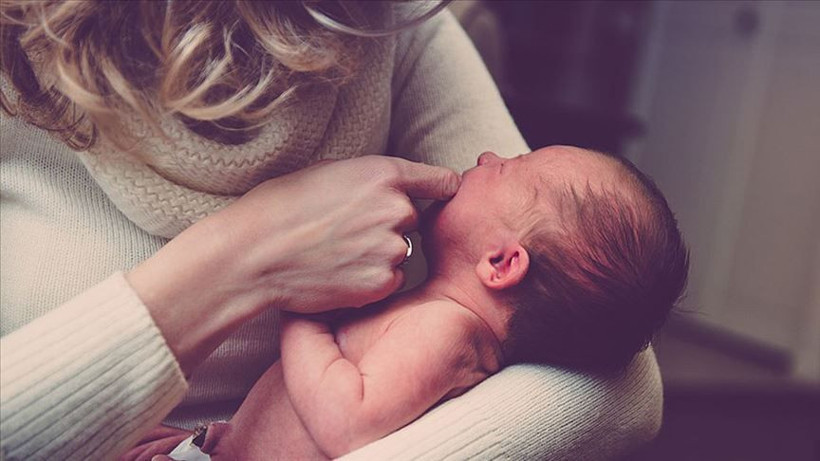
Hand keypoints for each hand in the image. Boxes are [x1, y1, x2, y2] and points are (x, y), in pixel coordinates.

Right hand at [215, 155, 459, 311]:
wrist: (255, 253)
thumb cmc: (282, 206)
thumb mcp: (329, 171)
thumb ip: (371, 178)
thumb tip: (392, 187)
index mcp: (384, 174)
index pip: (441, 180)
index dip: (442, 188)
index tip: (443, 193)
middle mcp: (396, 209)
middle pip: (412, 218)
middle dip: (390, 224)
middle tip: (348, 230)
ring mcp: (391, 248)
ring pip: (400, 251)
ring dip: (380, 254)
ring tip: (337, 252)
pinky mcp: (381, 282)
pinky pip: (391, 279)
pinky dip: (371, 279)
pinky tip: (339, 273)